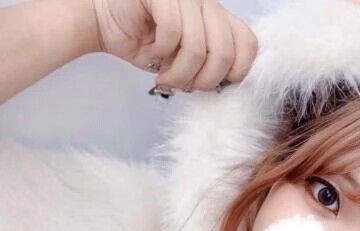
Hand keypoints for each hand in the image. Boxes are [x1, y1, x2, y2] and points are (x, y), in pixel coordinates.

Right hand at [91, 0, 257, 91]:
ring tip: (166, 76)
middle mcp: (206, 1)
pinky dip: (162, 53)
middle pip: (225, 51)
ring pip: (198, 47)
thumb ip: (210, 62)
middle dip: (204, 80)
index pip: (249, 44)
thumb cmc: (146, 42)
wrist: (103, 22)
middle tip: (186, 86)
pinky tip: (152, 54)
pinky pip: (172, 31)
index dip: (236, 72)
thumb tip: (229, 83)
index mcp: (218, 17)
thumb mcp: (187, 58)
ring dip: (179, 73)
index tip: (214, 84)